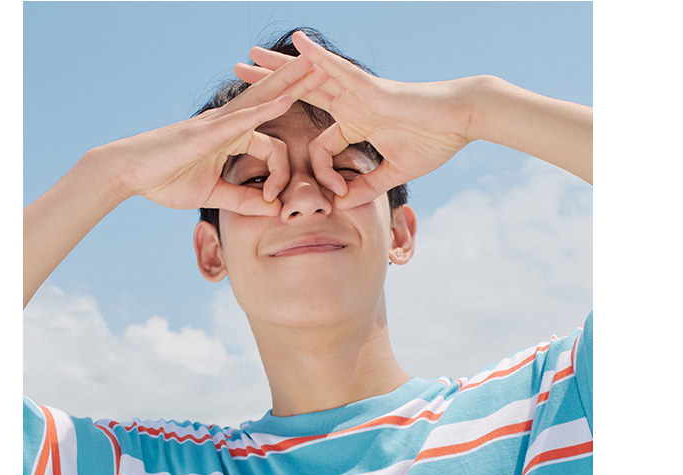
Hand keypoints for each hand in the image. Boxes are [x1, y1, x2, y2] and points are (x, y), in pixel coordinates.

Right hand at [103, 52, 326, 214]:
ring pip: (263, 99)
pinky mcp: (208, 131)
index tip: (275, 203)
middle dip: (302, 86)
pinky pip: (244, 118)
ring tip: (318, 67)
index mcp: (231, 138)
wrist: (130, 173)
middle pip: (273, 100)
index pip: (273, 149)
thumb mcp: (212, 194)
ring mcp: (219, 124)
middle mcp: (228, 124)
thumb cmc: (166, 180)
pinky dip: (267, 109)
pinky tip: (287, 98)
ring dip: (292, 83)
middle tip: (330, 70)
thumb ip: (241, 200)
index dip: (281, 177)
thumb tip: (271, 210)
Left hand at [234, 30, 477, 207]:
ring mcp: (359, 92)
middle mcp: (352, 103)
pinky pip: (338, 69)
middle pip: (302, 92)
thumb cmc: (434, 142)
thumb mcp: (394, 172)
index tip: (334, 192)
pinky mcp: (370, 87)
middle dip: (270, 86)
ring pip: (311, 76)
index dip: (319, 172)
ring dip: (280, 66)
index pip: (320, 147)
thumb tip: (343, 204)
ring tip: (251, 55)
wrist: (459, 120)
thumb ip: (367, 186)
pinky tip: (295, 44)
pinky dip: (317, 57)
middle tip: (240, 75)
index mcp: (356, 124)